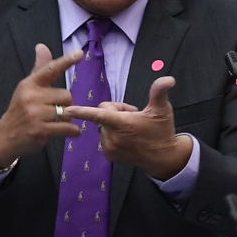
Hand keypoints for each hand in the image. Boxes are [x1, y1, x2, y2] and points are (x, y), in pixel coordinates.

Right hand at [0, 44, 83, 168]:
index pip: (50, 69)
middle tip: (54, 111)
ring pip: (68, 112)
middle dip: (65, 104)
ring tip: (55, 122)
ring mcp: (35, 114)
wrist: (5, 137)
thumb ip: (40, 69)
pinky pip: (67, 128)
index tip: (80, 53)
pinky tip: (69, 132)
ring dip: (66, 119)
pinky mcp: (40, 130)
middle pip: (67, 95)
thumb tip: (42, 46)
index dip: (66, 61)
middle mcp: (32, 96)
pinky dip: (72, 131)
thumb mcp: (27, 88)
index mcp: (30, 84)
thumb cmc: (20, 111)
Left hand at [64, 76, 192, 179]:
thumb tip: (169, 79)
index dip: (82, 111)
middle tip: (133, 115)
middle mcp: (113, 137)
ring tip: (131, 127)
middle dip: (116, 111)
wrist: (163, 158)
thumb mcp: (162, 110)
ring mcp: (109, 147)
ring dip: (113, 123)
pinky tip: (127, 137)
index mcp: (123, 124)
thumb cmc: (162, 131)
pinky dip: (112, 134)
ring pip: (102, 125)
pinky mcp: (109, 155)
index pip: (99, 114)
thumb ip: (160, 92)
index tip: (67, 110)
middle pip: (103, 113)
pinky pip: (104, 136)